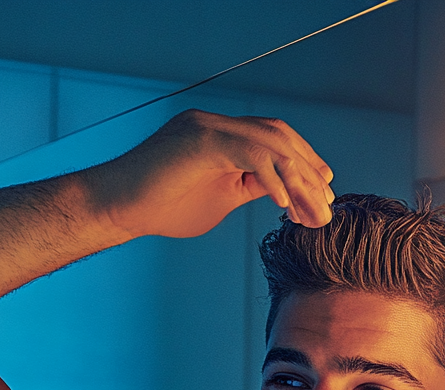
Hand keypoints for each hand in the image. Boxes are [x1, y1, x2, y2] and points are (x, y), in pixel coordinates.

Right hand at [87, 109, 333, 239]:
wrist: (117, 207)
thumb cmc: (159, 208)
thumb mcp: (219, 200)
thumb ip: (249, 188)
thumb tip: (281, 192)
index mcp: (222, 136)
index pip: (274, 142)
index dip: (303, 166)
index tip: (322, 195)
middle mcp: (218, 124)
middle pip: (279, 136)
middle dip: (308, 170)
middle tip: (327, 203)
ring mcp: (209, 127)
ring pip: (270, 143)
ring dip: (297, 178)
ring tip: (313, 208)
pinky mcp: (200, 139)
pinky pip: (249, 153)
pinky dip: (272, 178)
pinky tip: (284, 205)